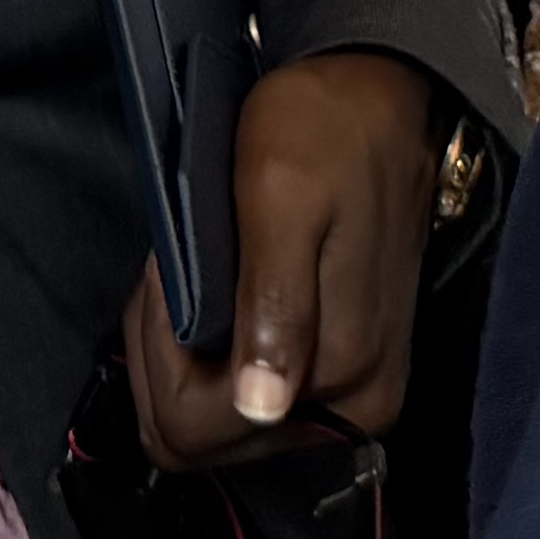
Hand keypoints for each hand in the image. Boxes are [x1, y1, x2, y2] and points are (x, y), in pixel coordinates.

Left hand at [117, 50, 436, 467]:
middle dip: (164, 361)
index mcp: (340, 370)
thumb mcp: (279, 193)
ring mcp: (357, 393)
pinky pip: (251, 399)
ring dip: (184, 357)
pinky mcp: (351, 371)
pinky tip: (217, 290)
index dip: (158, 357)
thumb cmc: (324, 129)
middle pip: (205, 439)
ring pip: (220, 424)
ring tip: (194, 275)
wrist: (382, 99)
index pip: (195, 428)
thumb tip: (263, 404)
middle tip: (176, 274)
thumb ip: (272, 301)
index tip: (173, 278)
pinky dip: (215, 354)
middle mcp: (357, 403)